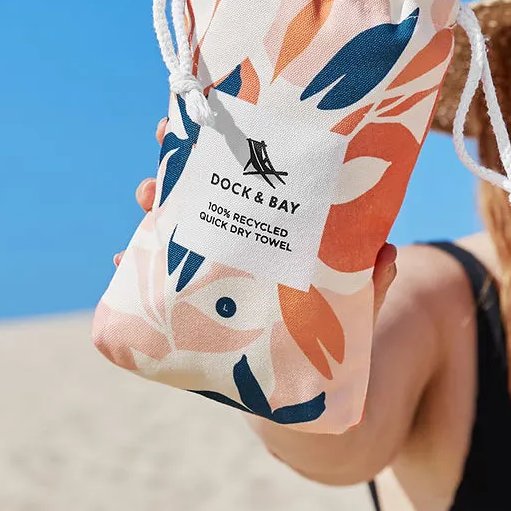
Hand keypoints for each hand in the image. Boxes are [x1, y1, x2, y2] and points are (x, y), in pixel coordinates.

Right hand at [113, 118, 399, 323]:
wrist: (308, 389)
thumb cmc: (332, 331)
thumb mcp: (356, 302)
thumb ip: (369, 282)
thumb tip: (386, 252)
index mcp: (275, 227)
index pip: (248, 176)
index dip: (226, 145)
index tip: (209, 122)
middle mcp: (239, 241)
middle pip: (202, 194)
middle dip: (178, 169)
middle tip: (174, 152)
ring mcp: (213, 273)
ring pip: (175, 231)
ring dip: (154, 210)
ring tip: (147, 199)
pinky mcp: (195, 310)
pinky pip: (158, 284)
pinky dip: (138, 272)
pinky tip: (123, 260)